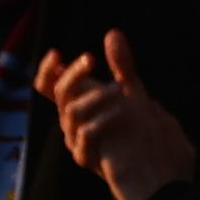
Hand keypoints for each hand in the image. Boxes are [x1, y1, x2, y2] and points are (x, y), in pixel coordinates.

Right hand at [33, 29, 197, 199]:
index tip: (57, 53)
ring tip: (118, 89)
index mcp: (78, 104)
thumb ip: (121, 65)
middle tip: (90, 59)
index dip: (47, 70)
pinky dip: (101, 122)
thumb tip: (112, 33)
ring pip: (71, 114)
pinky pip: (84, 138)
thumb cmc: (135, 127)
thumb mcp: (130, 92)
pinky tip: (120, 113)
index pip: (50, 86)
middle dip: (73, 74)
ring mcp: (77, 140)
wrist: (151, 165)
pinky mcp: (87, 158)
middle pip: (60, 95)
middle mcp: (72, 121)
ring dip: (93, 97)